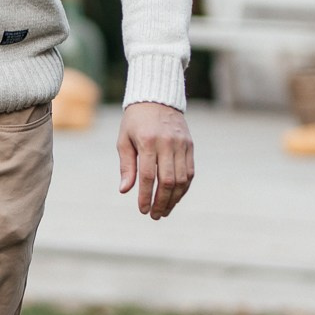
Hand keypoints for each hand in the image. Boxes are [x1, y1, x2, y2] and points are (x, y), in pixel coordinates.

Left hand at [117, 101, 193, 219]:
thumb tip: (125, 190)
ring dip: (174, 198)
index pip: (148, 175)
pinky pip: (190, 172)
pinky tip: (175, 197)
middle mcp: (167, 144)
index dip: (146, 195)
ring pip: (182, 179)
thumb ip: (126, 166)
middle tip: (155, 216)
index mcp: (148, 142)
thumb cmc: (135, 122)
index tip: (143, 210)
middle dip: (161, 202)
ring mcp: (181, 145)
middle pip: (168, 180)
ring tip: (165, 211)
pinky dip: (183, 188)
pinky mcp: (190, 146)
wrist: (157, 98)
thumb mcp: (124, 140)